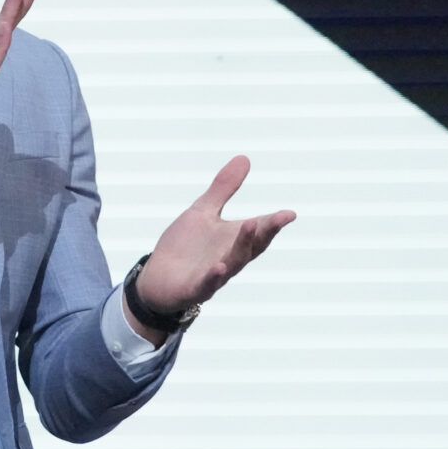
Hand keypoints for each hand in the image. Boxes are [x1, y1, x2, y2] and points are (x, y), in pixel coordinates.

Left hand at [128, 156, 294, 338]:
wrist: (157, 279)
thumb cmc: (184, 247)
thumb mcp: (202, 212)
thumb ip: (223, 189)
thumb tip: (245, 158)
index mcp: (233, 240)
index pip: (258, 230)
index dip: (274, 222)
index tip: (290, 214)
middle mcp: (229, 258)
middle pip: (251, 246)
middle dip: (265, 232)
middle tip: (279, 218)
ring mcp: (213, 276)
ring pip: (233, 263)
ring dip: (242, 247)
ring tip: (249, 226)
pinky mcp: (194, 289)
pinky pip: (207, 285)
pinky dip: (214, 277)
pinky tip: (219, 267)